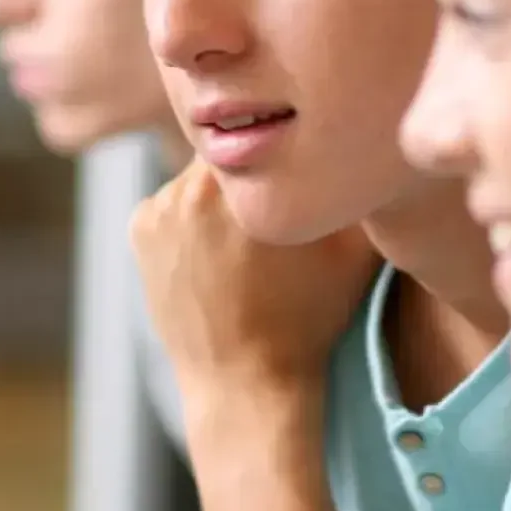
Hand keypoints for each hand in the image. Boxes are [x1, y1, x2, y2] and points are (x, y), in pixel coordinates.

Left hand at [131, 159, 378, 392]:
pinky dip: (195, 214)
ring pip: (201, 173)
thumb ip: (353, 187)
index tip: (302, 156)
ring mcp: (156, 209)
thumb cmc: (309, 317)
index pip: (263, 125)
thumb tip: (370, 142)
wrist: (247, 384)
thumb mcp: (355, 247)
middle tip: (280, 197)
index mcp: (237, 183)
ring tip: (250, 233)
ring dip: (223, 190)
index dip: (285, 138)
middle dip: (255, 166)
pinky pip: (175, 200)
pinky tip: (221, 250)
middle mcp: (186, 187)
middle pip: (230, 148)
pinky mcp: (139, 231)